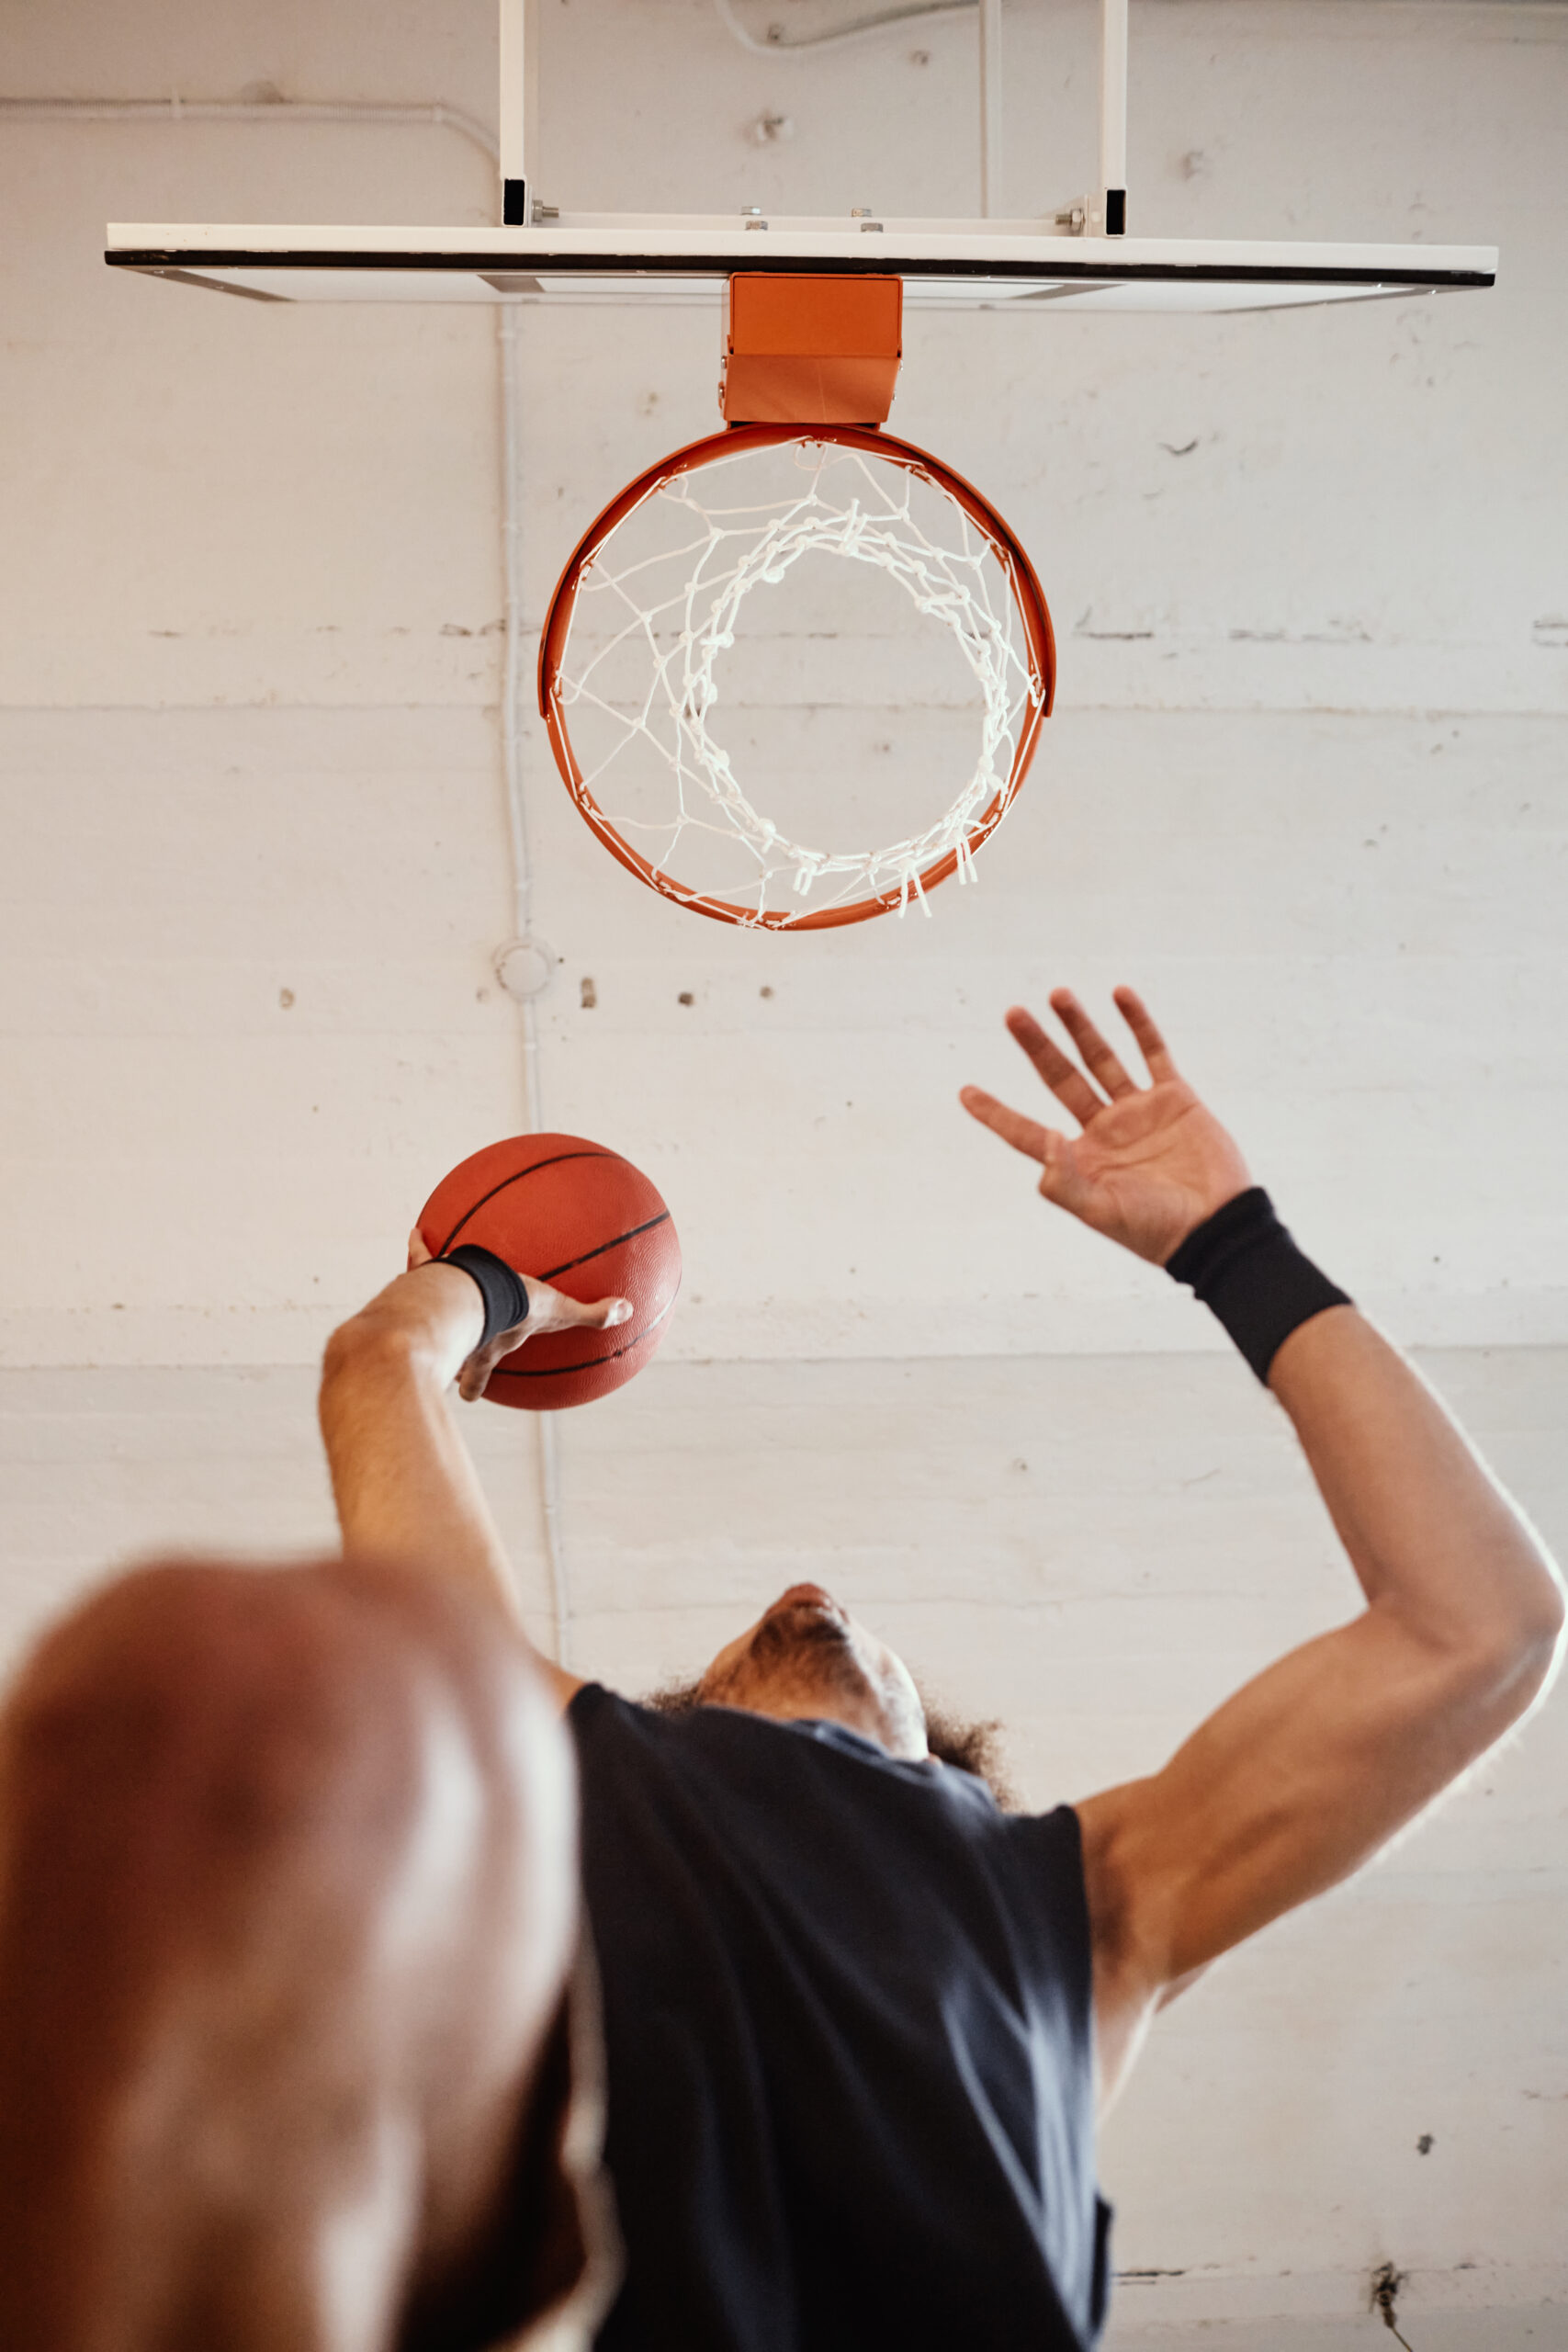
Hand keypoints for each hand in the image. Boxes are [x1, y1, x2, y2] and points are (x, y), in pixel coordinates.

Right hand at [406, 1230, 631, 1401]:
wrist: (473, 1290)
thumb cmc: (516, 1309)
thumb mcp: (561, 1312)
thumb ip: (593, 1314)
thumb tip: (628, 1311)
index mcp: (485, 1348)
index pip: (478, 1378)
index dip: (474, 1386)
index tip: (472, 1393)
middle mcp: (458, 1335)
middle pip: (448, 1353)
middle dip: (446, 1357)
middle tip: (445, 1355)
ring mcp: (437, 1309)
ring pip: (428, 1308)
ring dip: (428, 1300)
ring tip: (423, 1288)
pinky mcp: (423, 1280)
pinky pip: (420, 1261)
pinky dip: (419, 1248)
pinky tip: (418, 1231)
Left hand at [960, 986, 1251, 1265]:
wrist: (1217, 1225)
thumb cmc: (1156, 1230)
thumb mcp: (1102, 1213)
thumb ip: (1065, 1182)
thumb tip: (1047, 1139)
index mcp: (1080, 1159)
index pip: (1026, 1132)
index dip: (996, 1114)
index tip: (965, 1092)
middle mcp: (1104, 1130)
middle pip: (1060, 1079)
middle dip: (1036, 1047)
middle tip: (1013, 1014)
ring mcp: (1138, 1111)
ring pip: (1101, 1059)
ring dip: (1080, 1027)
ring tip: (1058, 994)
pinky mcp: (1174, 1098)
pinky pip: (1153, 1053)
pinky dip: (1138, 1023)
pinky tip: (1120, 994)